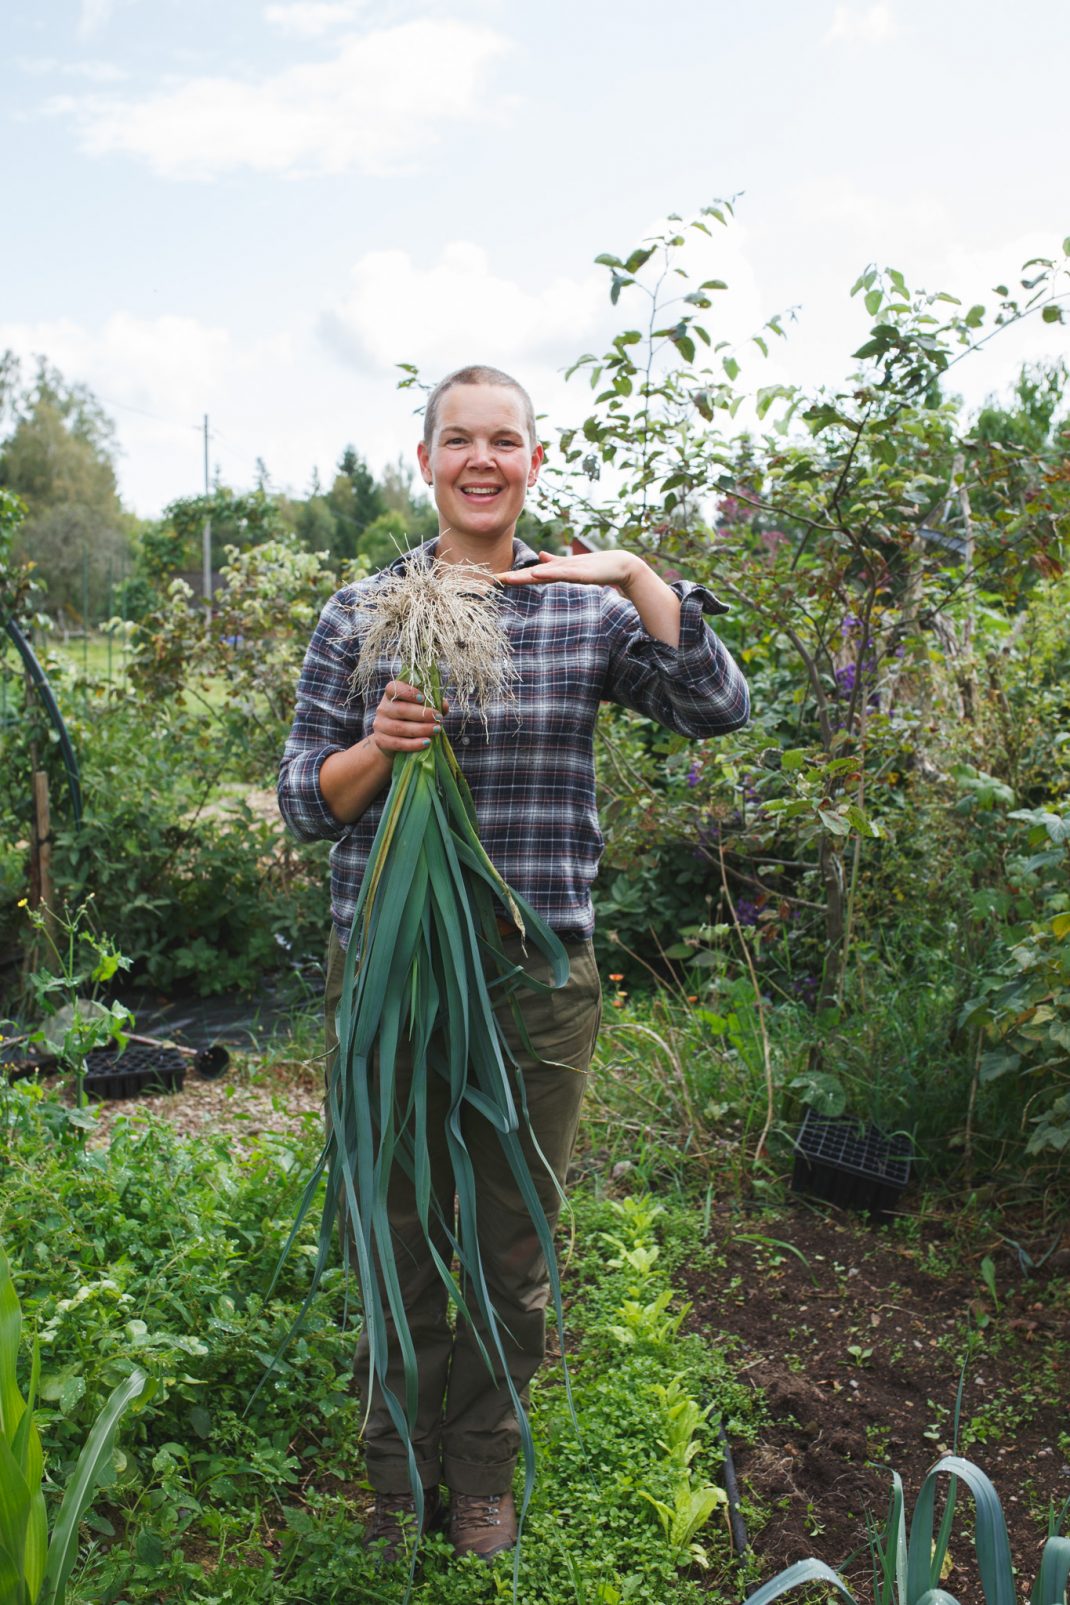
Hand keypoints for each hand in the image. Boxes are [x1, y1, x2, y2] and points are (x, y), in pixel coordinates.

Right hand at [371, 679, 448, 753]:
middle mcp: (383, 708)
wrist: (393, 741)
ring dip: (421, 729)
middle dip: (422, 714)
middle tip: (438, 718)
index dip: (408, 692)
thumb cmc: (411, 719)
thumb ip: (433, 704)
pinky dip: (413, 744)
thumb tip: (443, 705)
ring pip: (400, 728)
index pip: (393, 688)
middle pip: (401, 710)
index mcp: (391, 695)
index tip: (423, 698)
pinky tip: (426, 743)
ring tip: (436, 730)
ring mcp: (380, 725)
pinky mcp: (381, 740)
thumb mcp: (421, 708)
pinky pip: (397, 743)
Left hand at [498, 550, 643, 589]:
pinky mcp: (579, 572)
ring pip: (542, 574)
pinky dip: (547, 573)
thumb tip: (540, 558)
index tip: (496, 581)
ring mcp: (569, 570)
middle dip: (512, 578)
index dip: (514, 577)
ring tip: (507, 578)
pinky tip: (536, 574)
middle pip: (531, 575)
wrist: (620, 565)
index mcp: (556, 570)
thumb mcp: (572, 567)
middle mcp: (559, 569)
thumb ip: (555, 563)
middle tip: (493, 580)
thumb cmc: (597, 567)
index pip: (531, 575)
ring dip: (524, 576)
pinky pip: (560, 573)